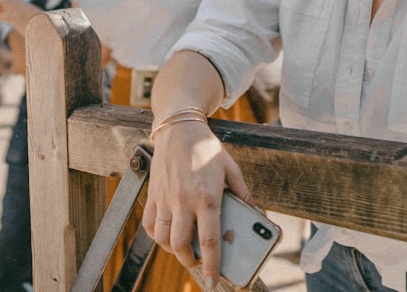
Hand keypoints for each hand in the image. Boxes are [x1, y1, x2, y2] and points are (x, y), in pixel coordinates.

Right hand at [142, 121, 251, 285]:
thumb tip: (256, 215)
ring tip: (185, 249)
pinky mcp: (153, 195)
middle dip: (191, 261)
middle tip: (199, 262)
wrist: (179, 129)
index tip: (213, 278)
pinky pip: (150, 226)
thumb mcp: (231, 169)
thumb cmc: (206, 149)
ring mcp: (165, 199)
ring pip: (163, 239)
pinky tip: (168, 234)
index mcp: (207, 196)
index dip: (211, 263)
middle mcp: (184, 201)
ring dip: (174, 250)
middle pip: (182, 245)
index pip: (210, 239)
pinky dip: (157, 236)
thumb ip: (243, 194)